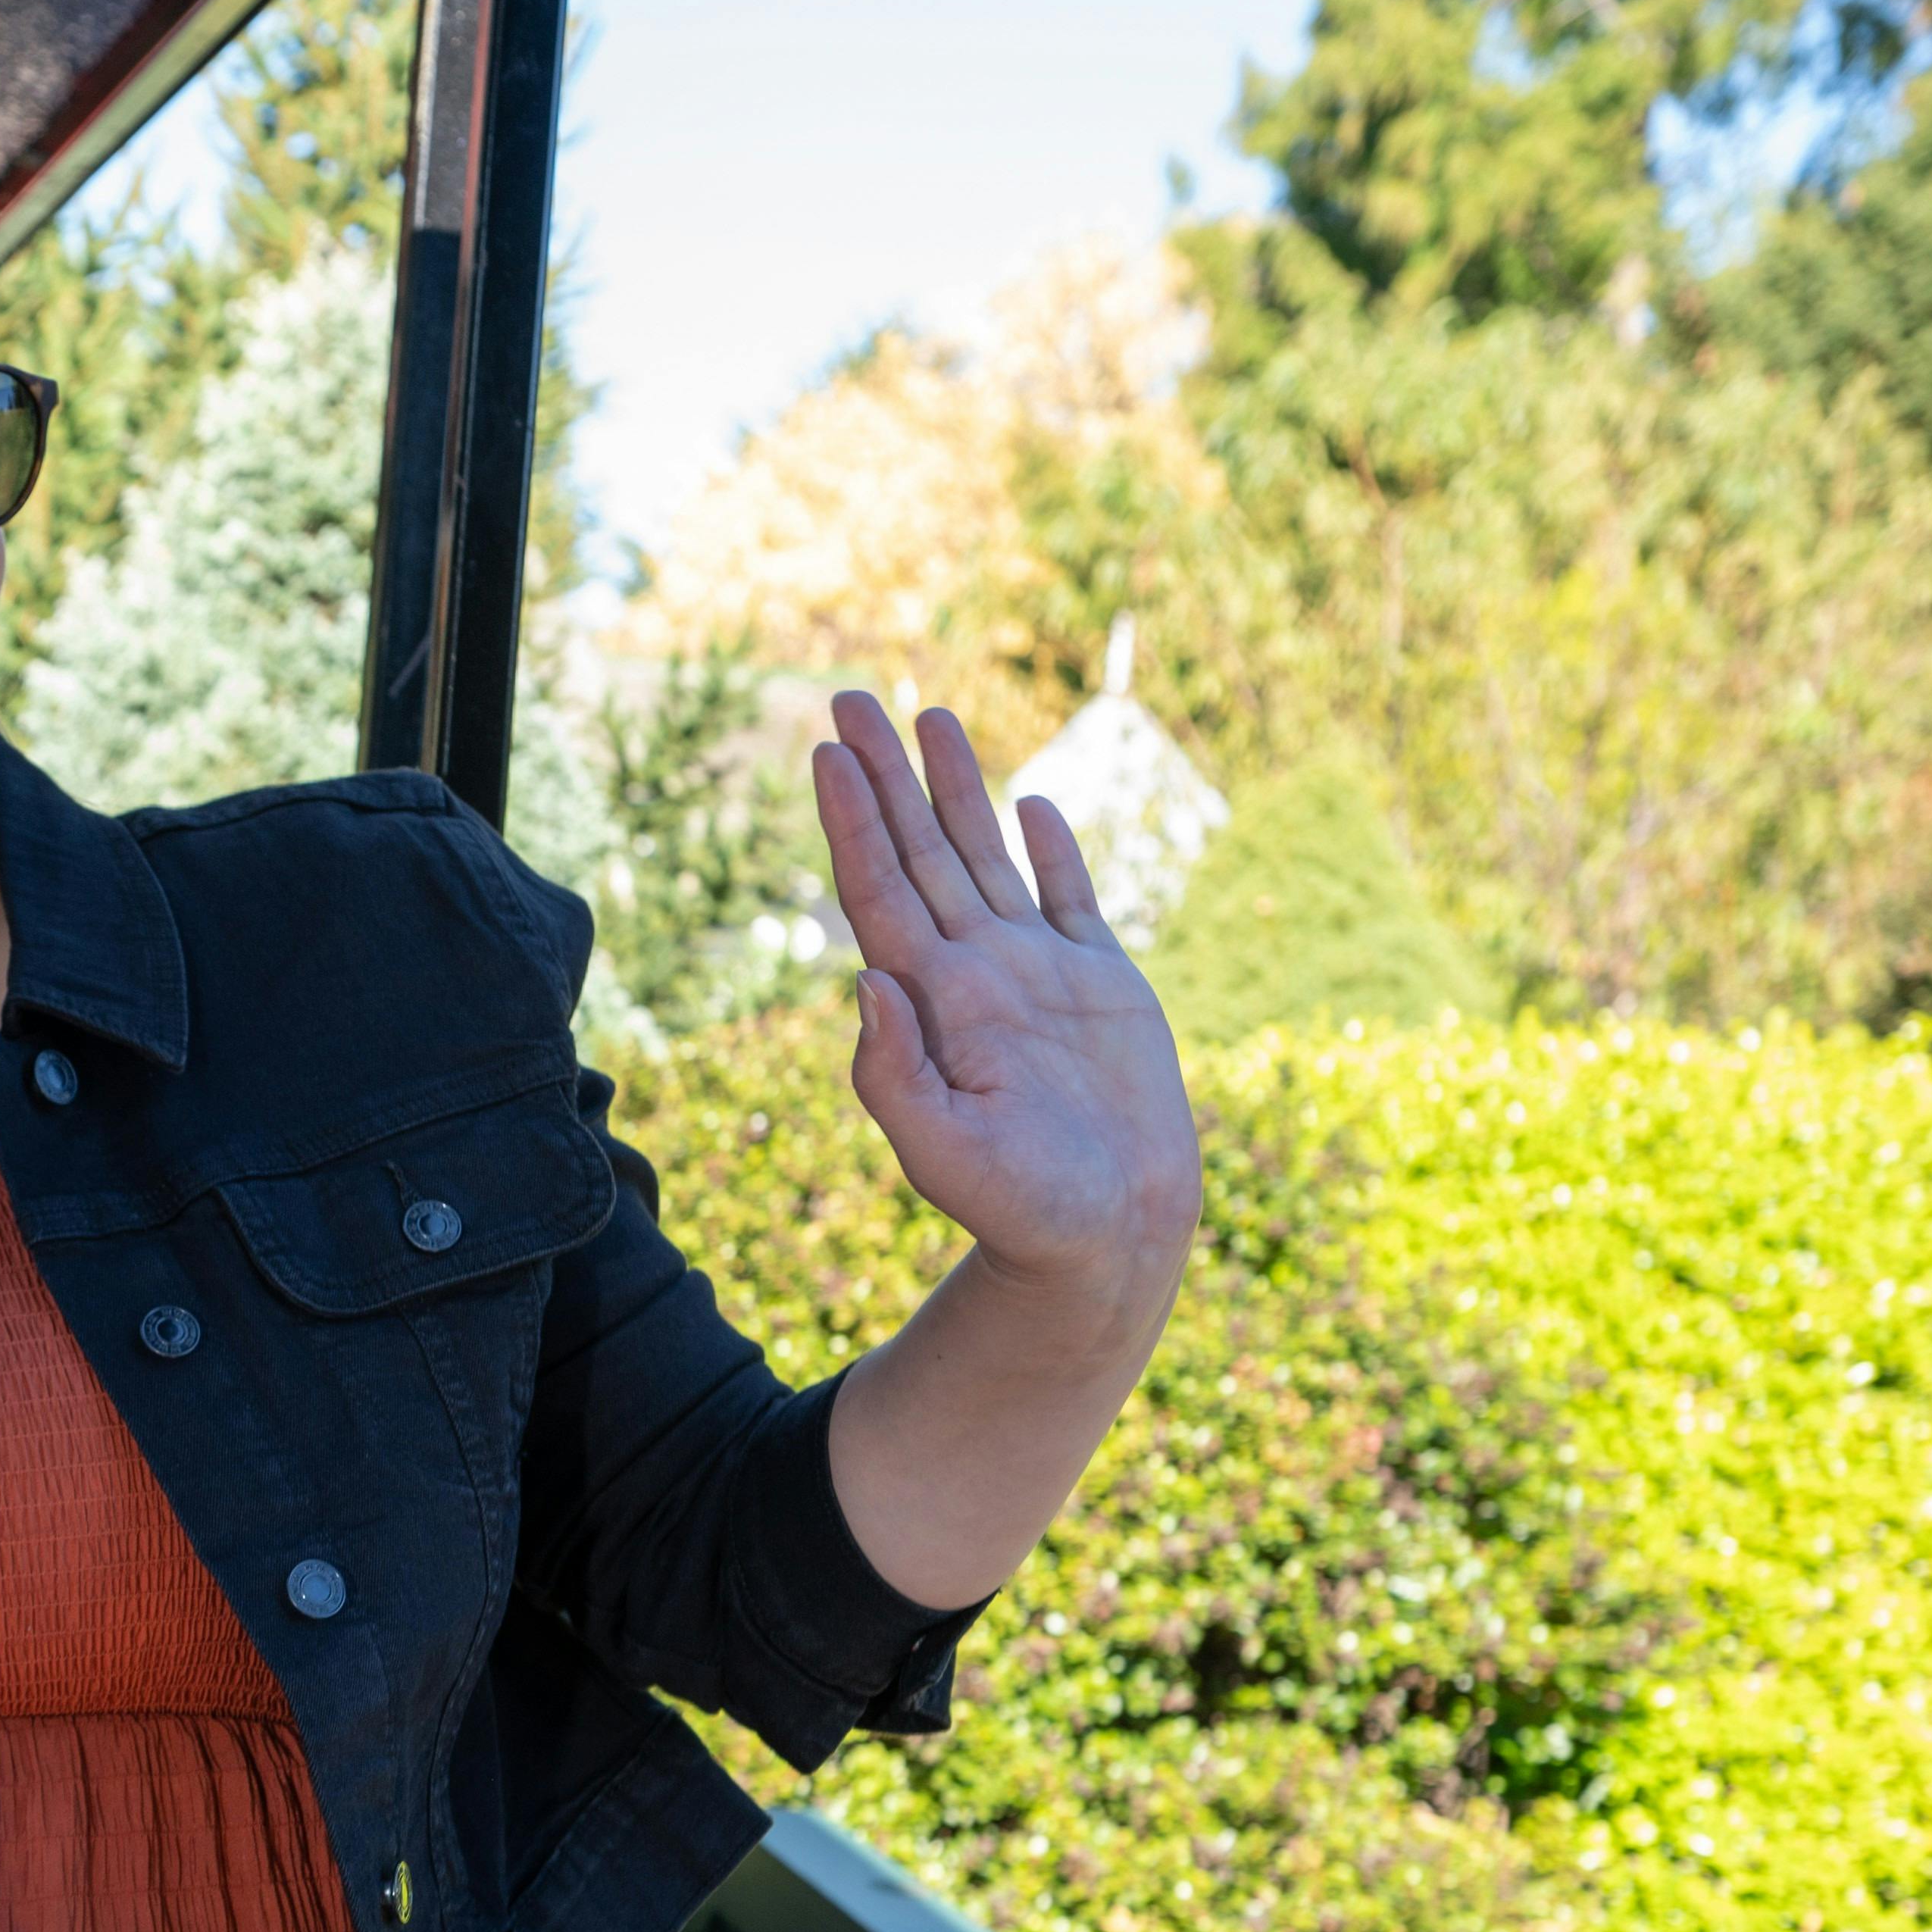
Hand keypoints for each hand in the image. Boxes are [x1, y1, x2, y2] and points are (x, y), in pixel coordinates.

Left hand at [811, 693, 1200, 1314]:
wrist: (1107, 1235)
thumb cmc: (1020, 1209)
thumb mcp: (940, 1152)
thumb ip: (892, 1074)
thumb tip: (864, 982)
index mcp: (931, 1002)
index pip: (879, 889)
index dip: (852, 820)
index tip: (824, 753)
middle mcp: (973, 973)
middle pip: (918, 850)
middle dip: (884, 774)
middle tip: (849, 696)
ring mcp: (1035, 973)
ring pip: (985, 857)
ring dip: (957, 788)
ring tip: (931, 715)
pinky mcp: (1099, 985)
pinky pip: (1070, 900)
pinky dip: (1051, 852)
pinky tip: (1030, 805)